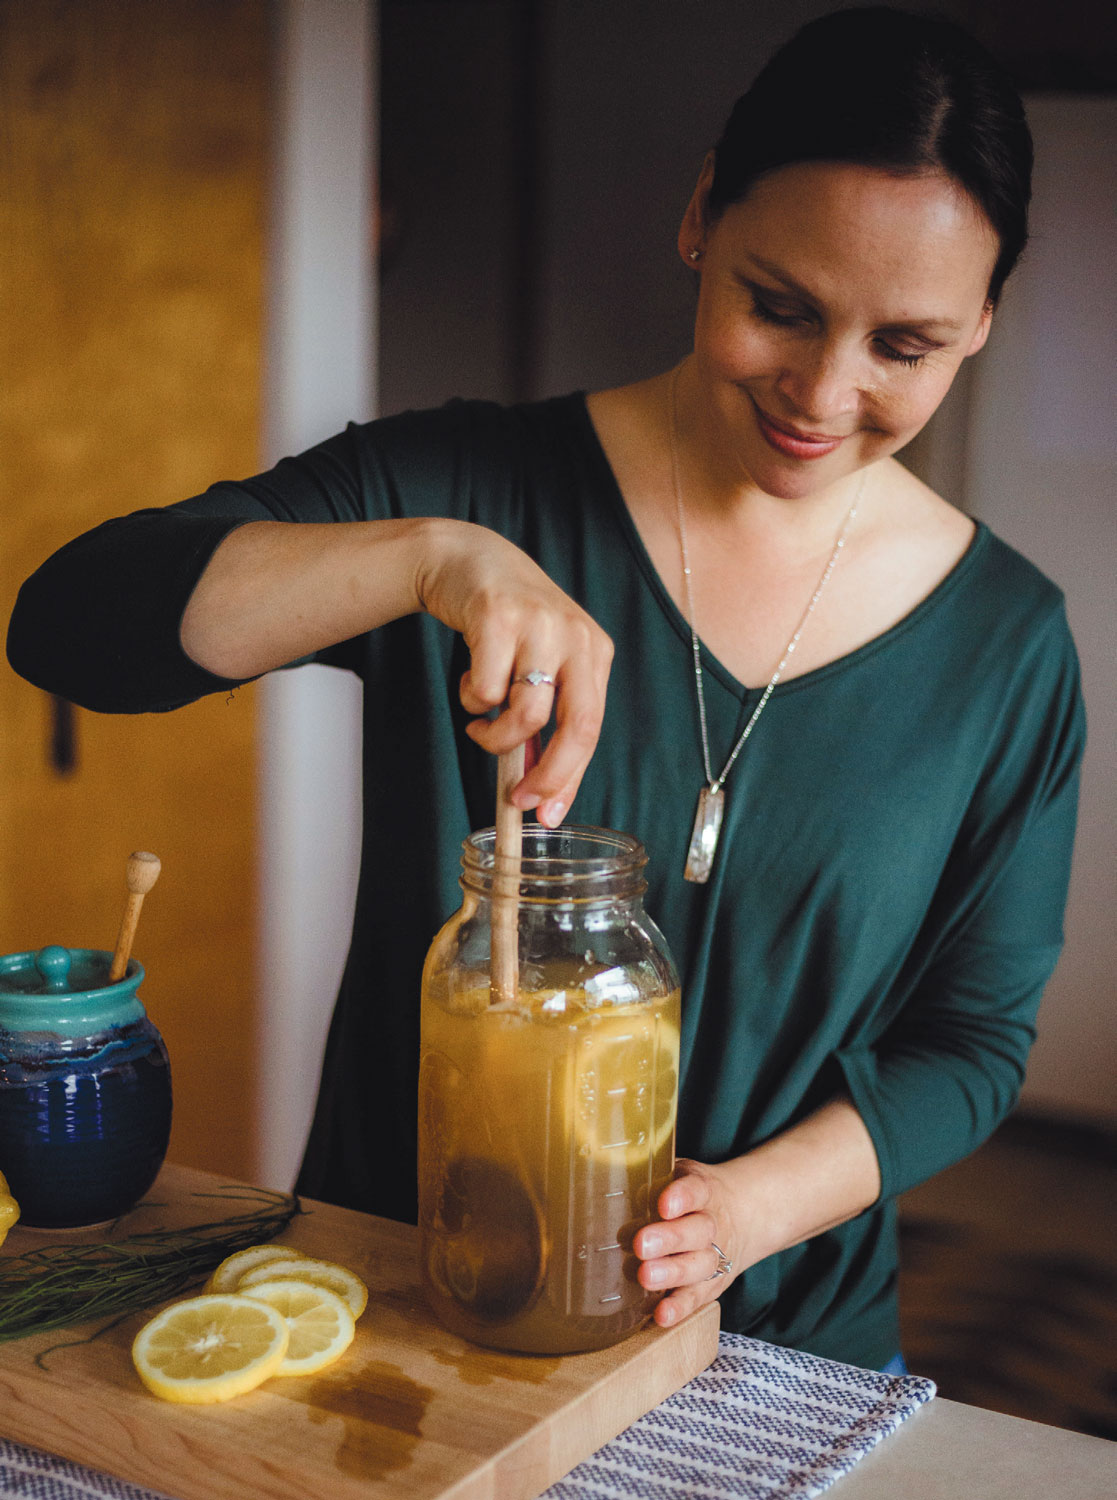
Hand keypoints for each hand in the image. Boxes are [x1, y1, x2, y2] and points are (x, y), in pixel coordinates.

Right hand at [417, 520, 613, 824]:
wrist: (468, 559)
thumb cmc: (508, 624)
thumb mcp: (541, 662)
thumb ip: (545, 717)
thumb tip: (537, 789)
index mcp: (595, 652)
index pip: (592, 729)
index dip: (569, 778)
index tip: (548, 814)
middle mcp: (576, 637)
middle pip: (578, 726)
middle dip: (547, 774)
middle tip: (518, 798)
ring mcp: (540, 625)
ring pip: (525, 713)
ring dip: (493, 735)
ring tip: (480, 721)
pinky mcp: (498, 618)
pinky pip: (485, 690)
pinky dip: (472, 699)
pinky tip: (470, 678)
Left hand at [633, 1158, 743, 1327]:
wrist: (742, 1216)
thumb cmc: (693, 1193)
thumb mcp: (680, 1173)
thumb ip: (652, 1171)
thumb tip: (603, 1164)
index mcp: (704, 1190)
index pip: (696, 1190)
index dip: (681, 1197)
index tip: (664, 1204)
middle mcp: (712, 1223)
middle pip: (697, 1231)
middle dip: (670, 1239)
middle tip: (641, 1244)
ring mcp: (714, 1256)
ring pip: (699, 1265)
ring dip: (672, 1273)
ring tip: (645, 1276)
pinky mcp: (710, 1285)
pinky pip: (697, 1297)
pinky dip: (680, 1307)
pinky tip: (661, 1314)